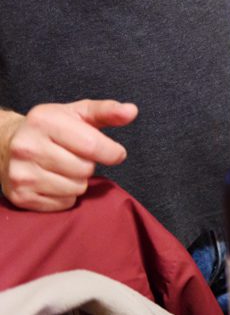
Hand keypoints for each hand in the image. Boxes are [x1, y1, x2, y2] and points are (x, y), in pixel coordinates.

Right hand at [0, 100, 138, 210]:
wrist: (5, 144)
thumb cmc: (52, 127)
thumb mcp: (78, 113)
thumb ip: (107, 111)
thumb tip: (131, 111)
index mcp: (44, 121)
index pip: (92, 145)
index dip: (112, 152)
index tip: (115, 152)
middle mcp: (27, 146)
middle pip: (85, 169)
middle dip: (89, 164)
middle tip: (76, 156)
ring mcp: (21, 173)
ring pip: (76, 188)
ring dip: (78, 181)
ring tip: (64, 167)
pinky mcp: (20, 196)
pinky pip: (63, 203)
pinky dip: (66, 195)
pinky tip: (54, 180)